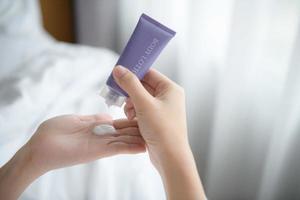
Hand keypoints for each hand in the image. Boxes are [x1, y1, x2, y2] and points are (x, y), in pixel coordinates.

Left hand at [0, 114, 144, 199]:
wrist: (40, 147)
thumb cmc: (54, 132)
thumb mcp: (77, 120)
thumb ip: (94, 119)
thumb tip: (109, 117)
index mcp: (96, 128)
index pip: (118, 125)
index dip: (131, 121)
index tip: (144, 116)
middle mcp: (101, 137)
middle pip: (125, 133)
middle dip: (139, 130)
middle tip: (157, 126)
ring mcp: (101, 144)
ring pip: (124, 141)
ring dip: (139, 139)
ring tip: (156, 138)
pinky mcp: (98, 151)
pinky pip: (117, 148)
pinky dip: (130, 147)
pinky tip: (143, 146)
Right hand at [113, 65, 205, 199]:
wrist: (169, 157)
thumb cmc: (163, 130)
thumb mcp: (144, 104)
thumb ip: (130, 84)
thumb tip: (119, 69)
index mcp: (170, 89)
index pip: (149, 73)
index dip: (134, 73)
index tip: (119, 74)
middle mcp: (168, 97)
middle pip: (143, 86)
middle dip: (130, 92)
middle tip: (120, 97)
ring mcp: (162, 109)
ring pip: (140, 99)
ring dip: (131, 104)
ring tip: (129, 112)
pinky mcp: (156, 119)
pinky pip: (142, 110)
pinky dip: (134, 112)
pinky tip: (131, 119)